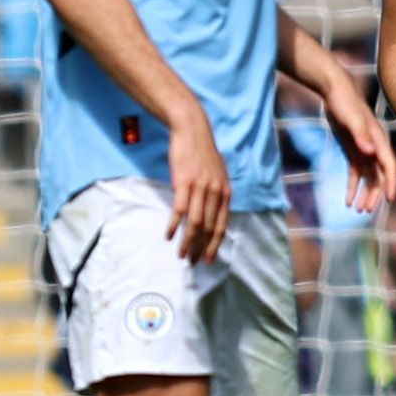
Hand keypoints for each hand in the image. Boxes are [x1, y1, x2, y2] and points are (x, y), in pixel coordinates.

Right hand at [166, 122, 230, 264]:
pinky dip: (174, 225)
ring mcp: (200, 189)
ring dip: (188, 242)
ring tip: (181, 255)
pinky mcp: (184, 184)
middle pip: (209, 227)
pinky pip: (179, 210)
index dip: (216, 243)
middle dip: (202, 248)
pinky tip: (169, 236)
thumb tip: (214, 212)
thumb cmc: (203, 154)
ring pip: (195, 223)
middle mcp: (216, 193)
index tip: (210, 258)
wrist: (192, 132)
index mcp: (225, 192)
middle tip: (194, 262)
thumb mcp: (218, 175)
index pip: (222, 224)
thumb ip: (218, 194)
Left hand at [323, 82, 395, 214]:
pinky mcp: (353, 150)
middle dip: (374, 194)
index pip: (389, 166)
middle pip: (379, 176)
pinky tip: (346, 200)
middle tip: (366, 211)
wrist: (335, 91)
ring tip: (357, 210)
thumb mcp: (351, 119)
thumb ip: (361, 135)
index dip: (391, 182)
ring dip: (364, 193)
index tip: (389, 198)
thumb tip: (371, 152)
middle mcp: (374, 148)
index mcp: (379, 141)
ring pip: (368, 178)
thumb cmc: (345, 103)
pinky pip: (355, 173)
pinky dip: (352, 187)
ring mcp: (364, 150)